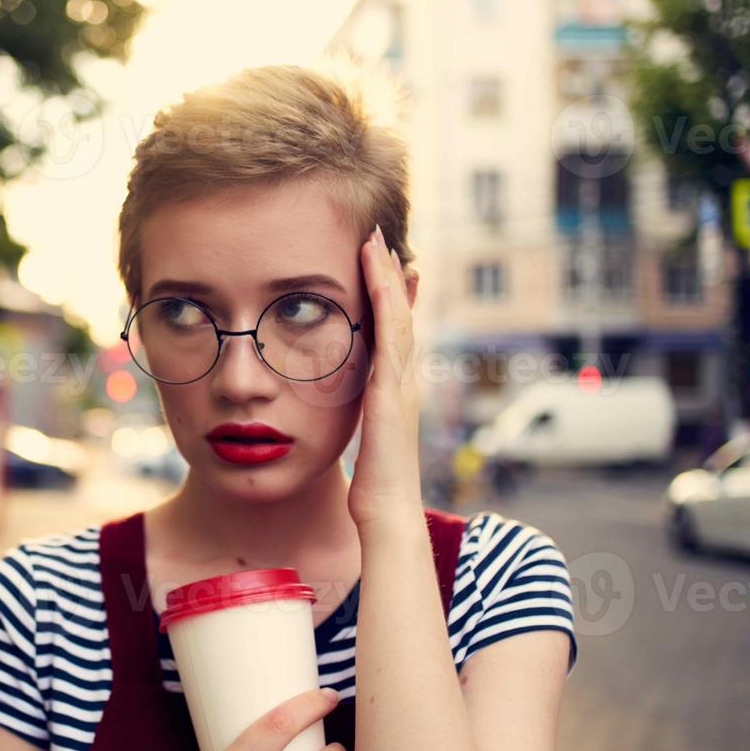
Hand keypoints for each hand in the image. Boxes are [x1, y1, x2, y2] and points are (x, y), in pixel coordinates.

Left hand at [348, 225, 424, 531]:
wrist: (388, 511)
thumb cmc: (374, 486)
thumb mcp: (364, 440)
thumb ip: (357, 420)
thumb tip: (345, 412)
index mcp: (393, 390)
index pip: (392, 335)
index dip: (390, 300)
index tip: (382, 268)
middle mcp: (403, 380)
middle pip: (400, 316)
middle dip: (393, 277)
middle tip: (384, 239)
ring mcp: (402, 382)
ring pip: (398, 316)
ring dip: (388, 276)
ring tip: (379, 241)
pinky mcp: (392, 387)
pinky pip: (390, 333)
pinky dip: (386, 299)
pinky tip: (378, 274)